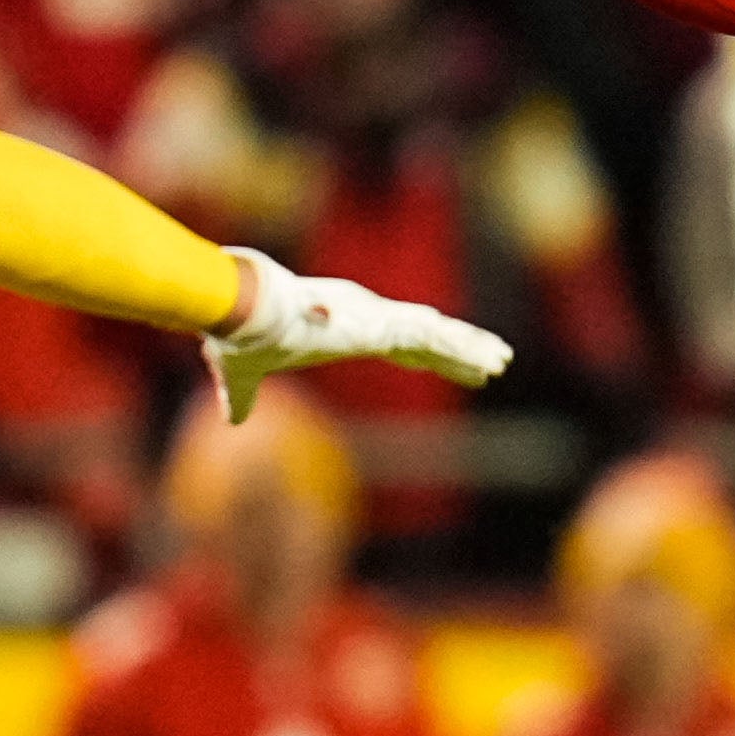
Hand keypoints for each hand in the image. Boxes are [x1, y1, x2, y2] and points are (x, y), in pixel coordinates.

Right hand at [208, 250, 510, 420]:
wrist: (243, 313)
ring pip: (438, 337)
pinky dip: (463, 350)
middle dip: (459, 352)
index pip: (397, 346)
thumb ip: (242, 399)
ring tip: (503, 361)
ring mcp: (378, 321)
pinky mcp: (381, 327)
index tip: (448, 364)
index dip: (426, 356)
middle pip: (427, 340)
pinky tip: (488, 359)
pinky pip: (433, 340)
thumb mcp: (242, 376)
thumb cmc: (240, 338)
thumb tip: (231, 421)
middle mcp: (368, 321)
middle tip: (490, 365)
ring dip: (471, 350)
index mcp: (345, 330)